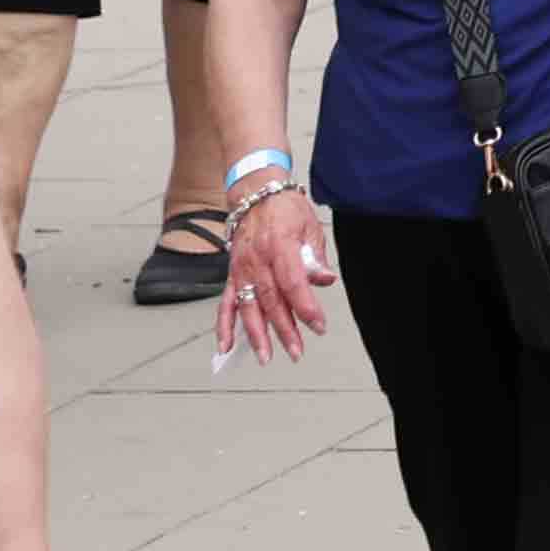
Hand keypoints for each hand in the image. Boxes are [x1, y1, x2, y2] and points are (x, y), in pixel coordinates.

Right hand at [211, 184, 336, 365]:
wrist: (255, 193)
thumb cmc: (286, 208)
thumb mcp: (310, 226)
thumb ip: (315, 256)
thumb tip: (325, 280)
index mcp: (279, 246)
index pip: (293, 283)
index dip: (306, 306)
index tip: (318, 325)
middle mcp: (256, 260)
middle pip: (271, 301)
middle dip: (284, 329)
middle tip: (297, 351)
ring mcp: (241, 269)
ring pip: (248, 307)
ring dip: (256, 335)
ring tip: (266, 357)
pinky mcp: (232, 274)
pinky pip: (226, 303)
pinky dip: (224, 326)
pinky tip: (226, 346)